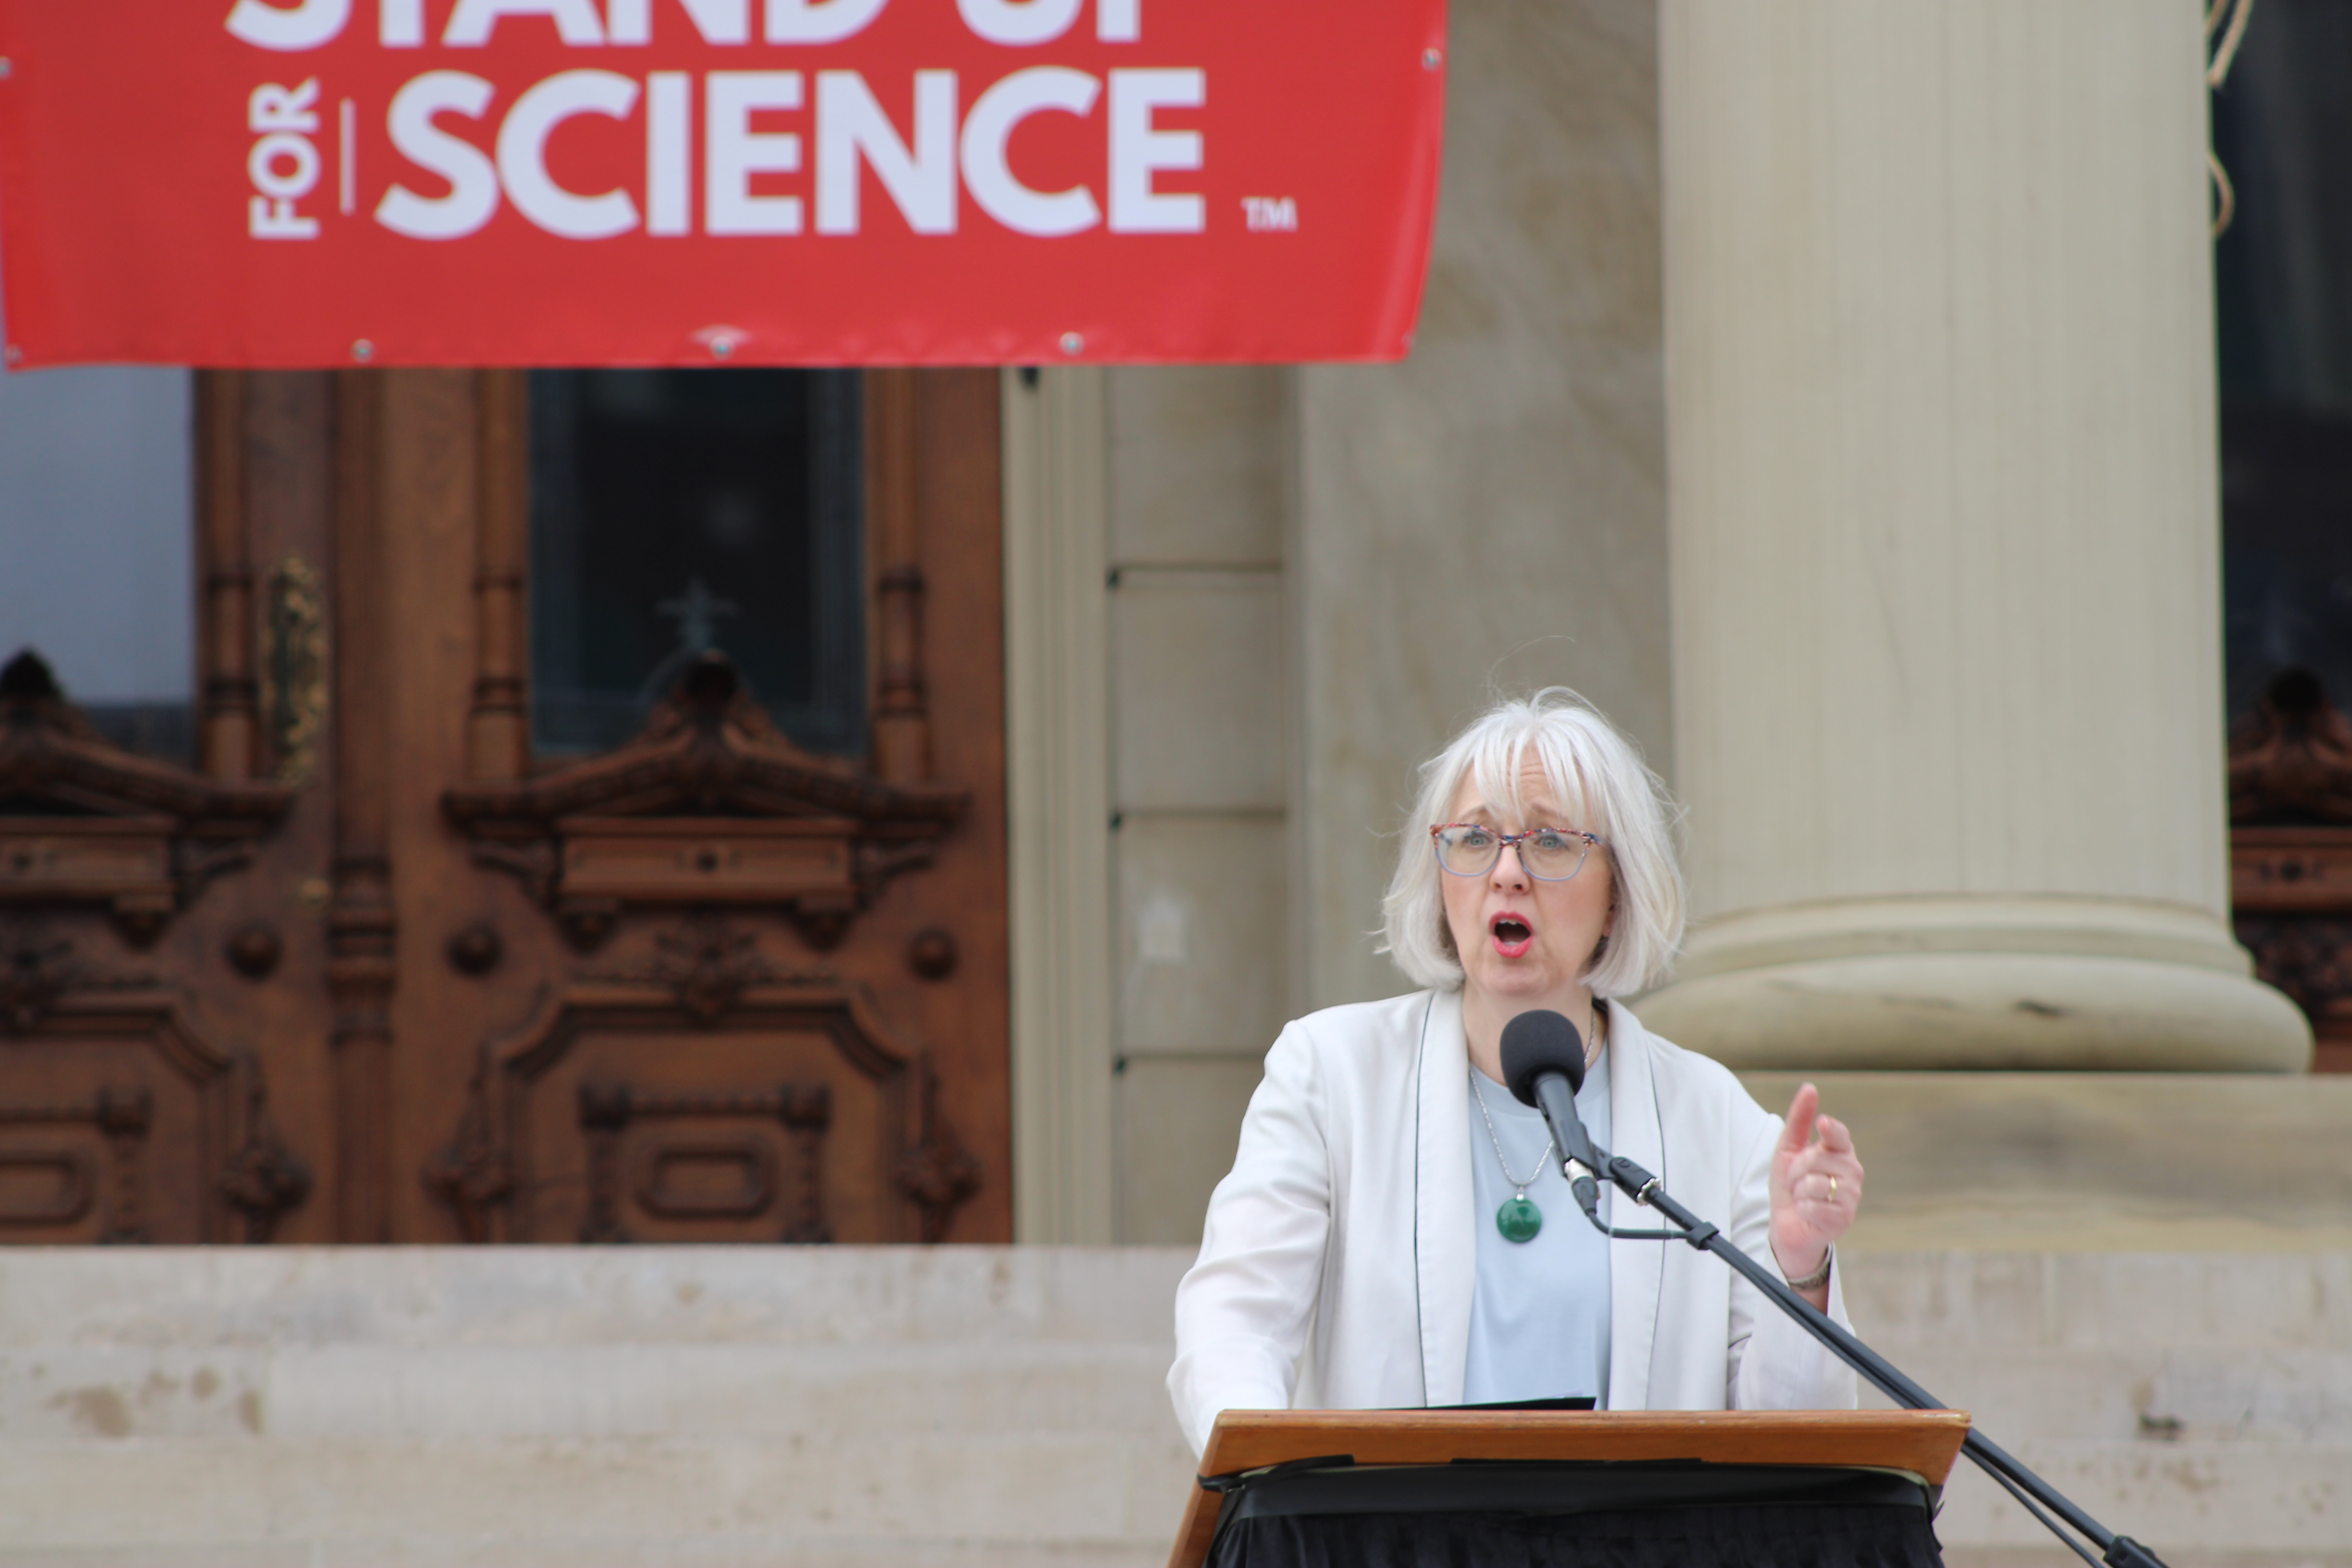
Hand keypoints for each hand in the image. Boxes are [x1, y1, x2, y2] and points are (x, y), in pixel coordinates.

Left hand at [1767, 1083, 1861, 1295]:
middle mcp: (1851, 1171)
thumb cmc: (1791, 1183)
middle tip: (1797, 1180)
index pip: (1839, 1135)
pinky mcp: (1843, 1218)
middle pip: (1817, 1159)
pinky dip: (1802, 1208)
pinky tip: (1807, 1211)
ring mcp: (1850, 1196)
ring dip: (1798, 1190)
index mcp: (1839, 1151)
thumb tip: (1809, 1088)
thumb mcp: (1788, 1148)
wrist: (1787, 1221)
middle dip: (1796, 1170)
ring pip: (1815, 1183)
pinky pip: (1813, 1205)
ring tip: (1803, 1196)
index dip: (1831, 1129)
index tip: (1822, 1123)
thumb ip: (1798, 1119)